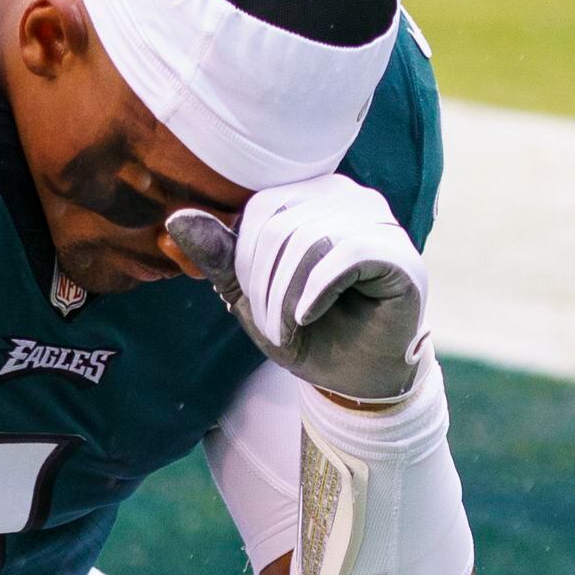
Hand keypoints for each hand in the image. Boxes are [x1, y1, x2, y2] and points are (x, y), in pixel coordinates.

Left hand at [165, 174, 427, 403]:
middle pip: (281, 224)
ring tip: (290, 327)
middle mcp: (347, 196)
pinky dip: (316, 292)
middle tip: (270, 326)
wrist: (358, 379)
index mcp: (312, 196)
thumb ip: (221, 256)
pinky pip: (344, 255)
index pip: (261, 208)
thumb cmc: (311, 331)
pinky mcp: (397, 251)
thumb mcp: (253, 295)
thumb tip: (177, 219)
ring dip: (286, 296)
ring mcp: (377, 220)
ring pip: (308, 240)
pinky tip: (311, 315)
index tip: (251, 304)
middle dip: (262, 284)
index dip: (244, 258)